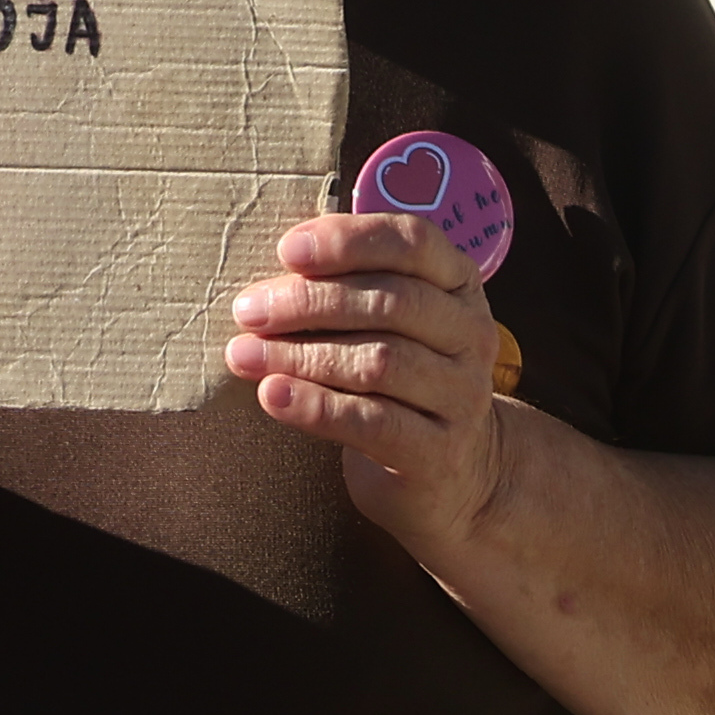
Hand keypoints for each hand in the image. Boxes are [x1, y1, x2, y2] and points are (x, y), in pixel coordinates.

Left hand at [225, 209, 504, 556]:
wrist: (454, 473)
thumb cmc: (402, 383)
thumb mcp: (395, 325)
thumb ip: (352, 289)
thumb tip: (270, 278)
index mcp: (459, 286)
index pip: (414, 244)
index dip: (350, 241)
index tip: (288, 251)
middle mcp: (471, 335)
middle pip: (391, 303)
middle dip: (309, 302)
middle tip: (249, 310)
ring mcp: (461, 396)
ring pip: (378, 362)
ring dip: (301, 355)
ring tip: (243, 355)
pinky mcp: (438, 452)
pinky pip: (373, 422)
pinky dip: (316, 406)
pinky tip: (272, 395)